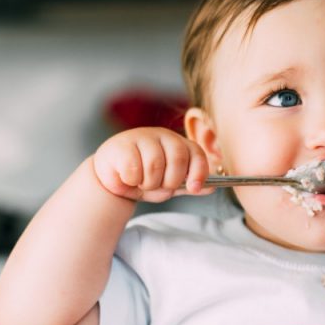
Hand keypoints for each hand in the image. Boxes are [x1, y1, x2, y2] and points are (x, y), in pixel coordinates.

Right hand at [92, 127, 210, 201]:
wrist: (113, 178)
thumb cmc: (144, 178)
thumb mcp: (169, 184)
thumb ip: (188, 185)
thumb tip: (211, 189)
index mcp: (179, 144)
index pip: (196, 153)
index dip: (198, 171)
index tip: (194, 188)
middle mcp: (163, 136)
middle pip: (177, 159)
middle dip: (170, 181)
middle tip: (158, 185)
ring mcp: (142, 137)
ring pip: (155, 165)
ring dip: (148, 183)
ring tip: (140, 182)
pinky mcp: (122, 145)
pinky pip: (134, 169)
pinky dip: (131, 181)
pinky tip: (126, 177)